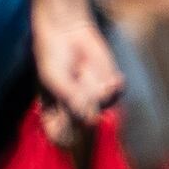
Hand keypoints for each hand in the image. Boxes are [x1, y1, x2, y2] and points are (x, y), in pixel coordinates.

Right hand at [31, 1, 123, 142]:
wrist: (68, 31)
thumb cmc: (52, 56)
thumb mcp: (54, 80)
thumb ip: (70, 101)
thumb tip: (92, 120)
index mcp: (53, 112)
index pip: (61, 137)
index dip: (67, 135)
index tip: (69, 122)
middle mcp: (74, 109)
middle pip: (85, 124)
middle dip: (83, 102)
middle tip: (76, 79)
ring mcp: (93, 100)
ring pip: (101, 107)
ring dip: (94, 88)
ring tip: (84, 70)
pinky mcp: (109, 89)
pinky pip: (116, 96)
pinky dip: (111, 84)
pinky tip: (101, 71)